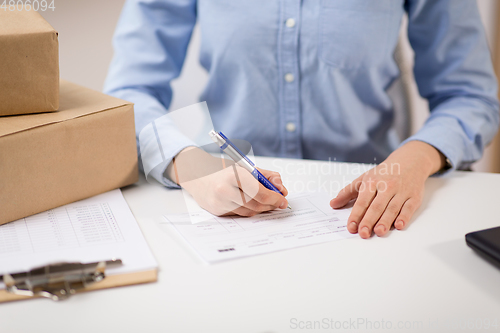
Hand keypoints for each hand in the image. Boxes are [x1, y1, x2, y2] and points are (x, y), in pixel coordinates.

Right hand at [166, 147, 288, 216]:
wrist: (199, 176)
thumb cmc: (225, 171)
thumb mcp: (246, 167)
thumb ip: (267, 176)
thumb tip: (281, 189)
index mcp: (234, 175)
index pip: (260, 192)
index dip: (274, 198)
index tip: (283, 199)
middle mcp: (225, 190)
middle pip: (256, 204)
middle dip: (271, 205)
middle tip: (279, 203)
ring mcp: (219, 202)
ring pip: (249, 212)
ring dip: (262, 209)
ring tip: (268, 203)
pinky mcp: (217, 211)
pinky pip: (240, 214)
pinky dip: (250, 211)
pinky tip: (254, 205)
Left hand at [330, 141, 445, 238]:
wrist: (410, 161)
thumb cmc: (384, 173)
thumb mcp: (364, 178)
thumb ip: (348, 192)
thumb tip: (333, 204)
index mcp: (372, 182)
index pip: (362, 201)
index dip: (356, 215)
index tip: (351, 226)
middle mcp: (387, 186)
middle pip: (377, 206)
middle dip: (369, 220)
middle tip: (363, 233)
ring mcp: (401, 192)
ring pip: (392, 208)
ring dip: (385, 221)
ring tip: (378, 232)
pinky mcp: (414, 197)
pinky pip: (409, 208)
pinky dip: (404, 217)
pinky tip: (399, 226)